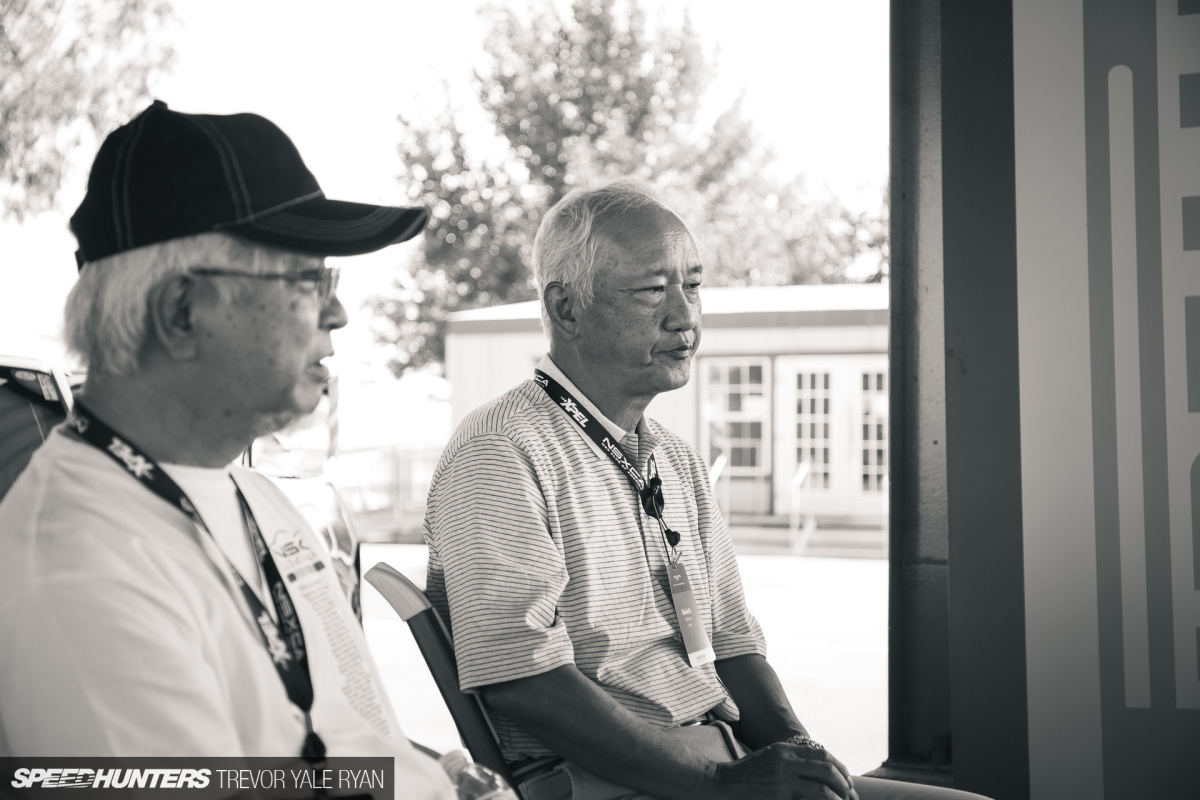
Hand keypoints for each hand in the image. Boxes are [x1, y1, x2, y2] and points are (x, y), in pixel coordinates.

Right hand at [708, 741, 858, 799]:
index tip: (847, 781)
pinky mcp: (778, 796)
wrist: (720, 784)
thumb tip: (817, 768)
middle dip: (844, 786)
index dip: (840, 768)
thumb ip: (791, 760)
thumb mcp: (769, 757)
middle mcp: (786, 761)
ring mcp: (782, 780)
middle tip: (851, 797)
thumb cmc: (746, 774)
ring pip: (823, 791)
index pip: (823, 756)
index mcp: (785, 749)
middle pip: (827, 771)